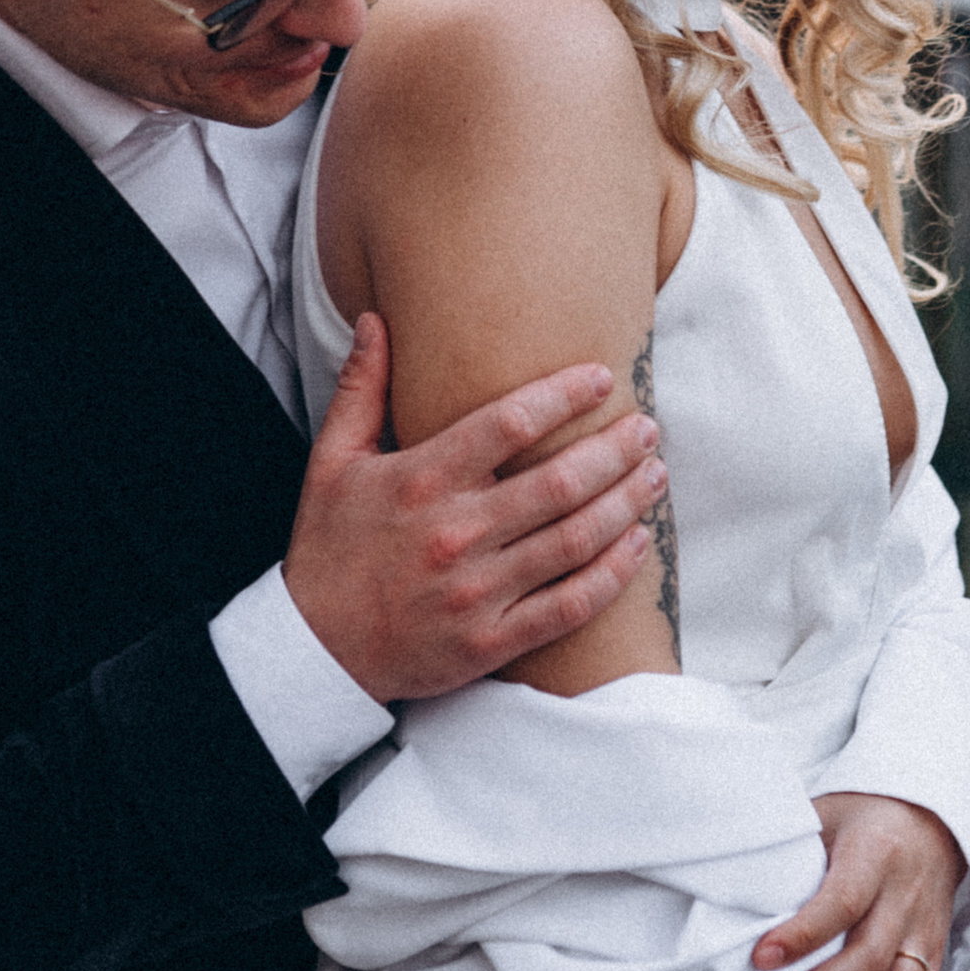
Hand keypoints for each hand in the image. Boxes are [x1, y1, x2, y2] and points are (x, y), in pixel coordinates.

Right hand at [283, 313, 666, 704]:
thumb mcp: (331, 463)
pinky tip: (637, 544)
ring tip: (655, 474)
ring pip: (574, 540)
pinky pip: (569, 605)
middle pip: (559, 482)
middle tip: (647, 427)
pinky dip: (613, 574)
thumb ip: (361, 389)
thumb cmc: (328, 550)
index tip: (601, 377)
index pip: (508, 424)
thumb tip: (377, 319)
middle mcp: (455, 533)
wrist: (314, 652)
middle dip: (614, 450)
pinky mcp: (492, 640)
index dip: (563, 395)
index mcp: (421, 481)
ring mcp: (477, 591)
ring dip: (625, 503)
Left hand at [750, 793, 966, 970]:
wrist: (932, 813)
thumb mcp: (826, 812)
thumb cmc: (866, 815)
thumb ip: (791, 846)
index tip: (760, 958)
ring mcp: (925, 926)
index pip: (840, 901)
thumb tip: (730, 881)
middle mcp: (906, 893)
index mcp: (876, 853)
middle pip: (870, 952)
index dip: (801, 934)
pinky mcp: (936, 948)